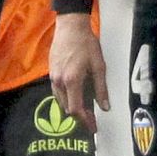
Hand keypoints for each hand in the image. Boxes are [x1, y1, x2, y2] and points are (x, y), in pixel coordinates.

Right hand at [50, 13, 106, 130]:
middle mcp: (59, 82)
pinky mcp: (51, 73)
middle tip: (92, 120)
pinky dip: (67, 99)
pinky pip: (58, 92)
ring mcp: (53, 78)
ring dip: (72, 108)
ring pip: (61, 101)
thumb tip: (104, 107)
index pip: (76, 109)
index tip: (93, 127)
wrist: (70, 28)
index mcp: (72, 81)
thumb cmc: (87, 45)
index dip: (85, 121)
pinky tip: (76, 96)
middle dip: (80, 117)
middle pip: (67, 108)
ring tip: (85, 111)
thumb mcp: (99, 66)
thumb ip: (101, 88)